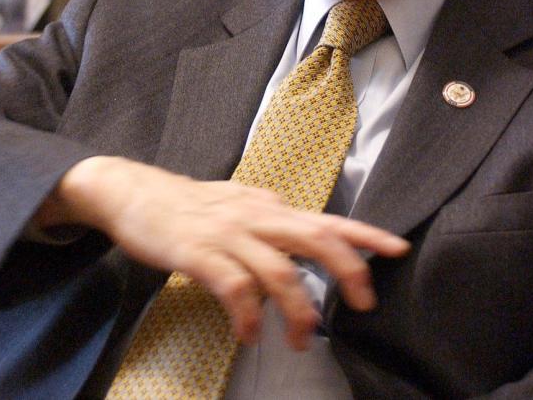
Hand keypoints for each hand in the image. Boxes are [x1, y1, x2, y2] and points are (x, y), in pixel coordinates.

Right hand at [35, 156, 409, 349]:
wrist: (133, 192)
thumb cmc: (189, 206)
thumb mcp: (240, 206)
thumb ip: (274, 222)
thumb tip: (308, 237)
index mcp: (270, 208)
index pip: (329, 219)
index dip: (365, 234)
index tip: (399, 249)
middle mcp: (256, 216)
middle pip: (316, 239)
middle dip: (347, 271)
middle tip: (364, 305)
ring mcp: (228, 234)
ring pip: (279, 271)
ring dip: (298, 310)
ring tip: (302, 340)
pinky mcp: (198, 253)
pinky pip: (234, 288)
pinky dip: (249, 316)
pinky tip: (251, 334)